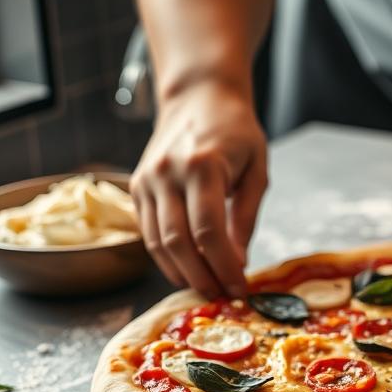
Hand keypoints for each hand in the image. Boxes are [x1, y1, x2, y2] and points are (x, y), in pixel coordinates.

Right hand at [131, 82, 267, 297]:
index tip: (239, 288)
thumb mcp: (256, 169)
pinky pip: (148, 233)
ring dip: (182, 273)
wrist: (197, 96)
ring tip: (207, 288)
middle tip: (222, 296)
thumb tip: (237, 263)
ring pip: (157, 243)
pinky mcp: (135, 187)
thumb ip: (245, 217)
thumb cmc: (235, 130)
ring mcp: (146, 180)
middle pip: (179, 243)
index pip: (209, 232)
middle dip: (202, 277)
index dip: (224, 267)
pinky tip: (187, 270)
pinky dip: (166, 258)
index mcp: (202, 166)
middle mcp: (167, 173)